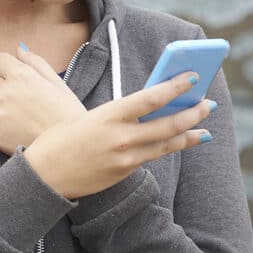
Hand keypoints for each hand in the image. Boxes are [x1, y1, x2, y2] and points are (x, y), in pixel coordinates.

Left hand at [0, 45, 85, 154]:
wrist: (70, 151)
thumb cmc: (68, 115)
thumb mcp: (57, 83)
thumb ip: (35, 63)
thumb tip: (19, 50)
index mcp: (20, 75)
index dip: (8, 67)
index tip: (17, 76)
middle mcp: (4, 92)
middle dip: (8, 88)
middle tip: (28, 102)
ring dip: (1, 106)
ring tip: (24, 117)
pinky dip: (2, 126)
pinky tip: (21, 131)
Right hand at [23, 72, 213, 198]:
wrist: (44, 175)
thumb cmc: (58, 139)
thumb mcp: (86, 117)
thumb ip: (118, 111)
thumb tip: (145, 101)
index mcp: (108, 116)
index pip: (150, 98)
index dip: (175, 87)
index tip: (192, 77)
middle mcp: (121, 137)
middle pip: (167, 124)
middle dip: (192, 113)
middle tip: (208, 103)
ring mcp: (125, 158)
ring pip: (166, 144)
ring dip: (189, 134)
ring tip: (205, 128)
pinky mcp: (125, 173)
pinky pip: (151, 157)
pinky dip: (168, 148)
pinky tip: (179, 143)